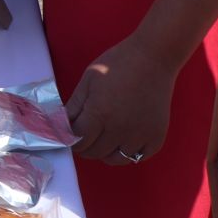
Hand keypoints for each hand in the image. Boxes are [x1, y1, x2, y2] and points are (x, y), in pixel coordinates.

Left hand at [66, 36, 178, 164]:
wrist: (153, 58)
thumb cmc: (118, 64)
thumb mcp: (88, 80)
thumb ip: (74, 106)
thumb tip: (62, 126)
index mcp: (99, 113)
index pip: (78, 140)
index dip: (70, 138)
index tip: (69, 133)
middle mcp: (120, 130)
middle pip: (94, 152)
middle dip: (84, 145)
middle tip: (84, 134)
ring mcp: (140, 136)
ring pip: (116, 159)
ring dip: (105, 152)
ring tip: (104, 136)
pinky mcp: (156, 138)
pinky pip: (138, 157)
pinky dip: (129, 152)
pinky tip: (124, 138)